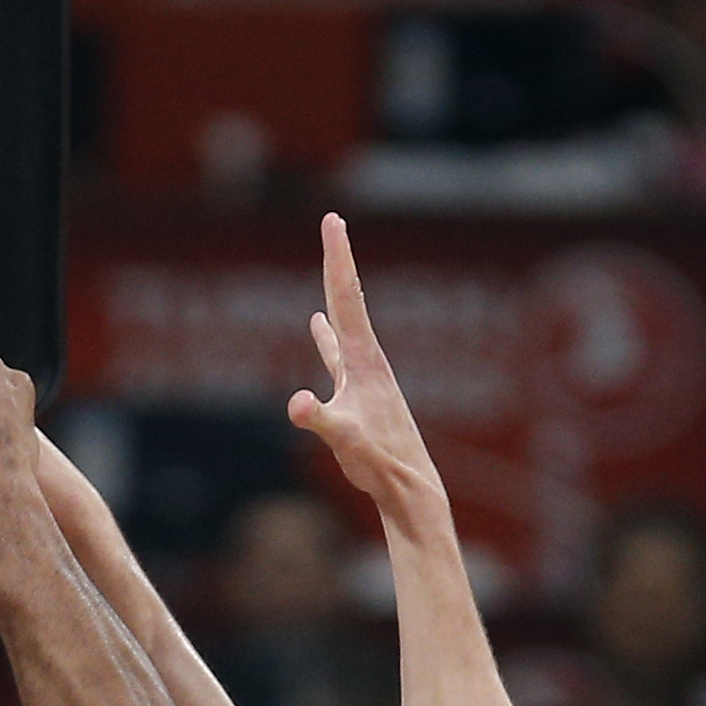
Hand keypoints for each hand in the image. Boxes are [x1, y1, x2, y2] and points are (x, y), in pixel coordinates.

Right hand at [283, 214, 444, 509]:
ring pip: (343, 322)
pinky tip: (316, 326)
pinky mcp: (357, 394)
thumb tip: (296, 404)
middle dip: (337, 259)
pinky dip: (323, 335)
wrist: (409, 486)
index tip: (333, 220)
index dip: (337, 257)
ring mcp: (362, 376)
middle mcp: (366, 359)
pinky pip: (334, 353)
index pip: (346, 296)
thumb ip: (321, 420)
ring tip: (330, 263)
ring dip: (333, 292)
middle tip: (333, 222)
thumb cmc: (380, 462)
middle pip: (347, 298)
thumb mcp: (345, 439)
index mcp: (364, 359)